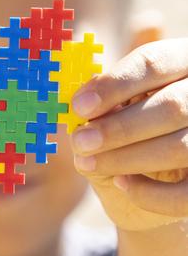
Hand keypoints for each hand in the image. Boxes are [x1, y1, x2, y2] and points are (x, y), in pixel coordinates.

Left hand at [70, 38, 187, 230]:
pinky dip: (153, 194)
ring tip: (87, 162)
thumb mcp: (113, 110)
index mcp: (179, 63)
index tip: (80, 106)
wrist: (149, 182)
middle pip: (172, 106)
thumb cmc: (125, 132)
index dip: (115, 84)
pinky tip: (122, 184)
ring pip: (181, 146)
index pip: (153, 62)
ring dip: (127, 157)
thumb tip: (82, 102)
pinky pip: (187, 192)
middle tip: (80, 141)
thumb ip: (103, 101)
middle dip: (119, 127)